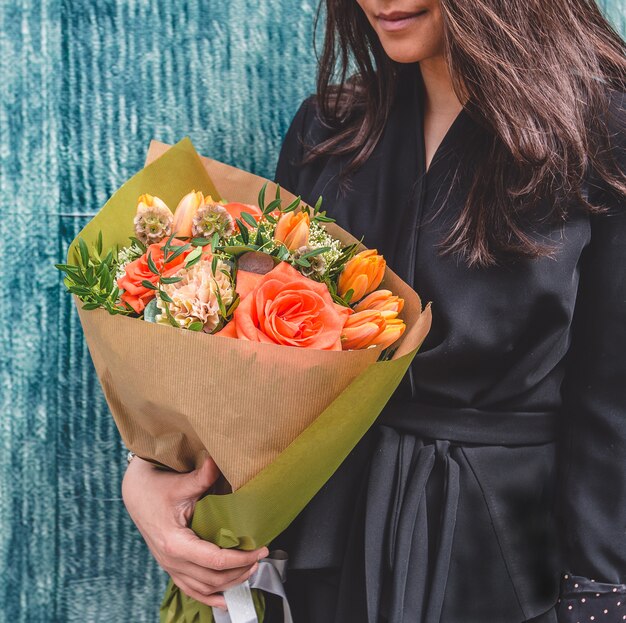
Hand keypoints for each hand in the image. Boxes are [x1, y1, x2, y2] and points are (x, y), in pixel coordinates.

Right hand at [122, 455, 267, 608]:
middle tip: (260, 556)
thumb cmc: (156, 488)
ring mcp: (170, 566)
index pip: (216, 561)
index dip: (242, 558)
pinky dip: (209, 597)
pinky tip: (224, 600)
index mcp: (175, 543)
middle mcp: (171, 560)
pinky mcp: (171, 566)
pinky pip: (191, 589)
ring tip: (250, 570)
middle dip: (241, 570)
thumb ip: (203, 477)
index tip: (260, 549)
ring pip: (204, 587)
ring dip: (230, 583)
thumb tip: (219, 462)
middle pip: (213, 578)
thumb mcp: (181, 483)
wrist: (135, 493)